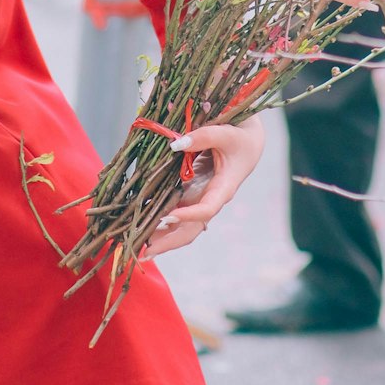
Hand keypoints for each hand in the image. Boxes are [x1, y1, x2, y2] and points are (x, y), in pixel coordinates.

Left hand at [143, 116, 264, 258]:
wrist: (247, 143)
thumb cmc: (239, 138)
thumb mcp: (225, 133)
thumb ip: (203, 136)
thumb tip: (175, 144)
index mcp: (223, 189)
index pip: (206, 210)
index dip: (188, 215)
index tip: (168, 217)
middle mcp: (210, 199)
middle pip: (191, 229)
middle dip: (169, 241)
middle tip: (145, 251)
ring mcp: (199, 198)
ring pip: (181, 225)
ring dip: (161, 235)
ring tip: (137, 242)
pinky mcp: (191, 193)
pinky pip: (175, 211)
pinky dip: (159, 218)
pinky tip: (142, 222)